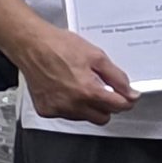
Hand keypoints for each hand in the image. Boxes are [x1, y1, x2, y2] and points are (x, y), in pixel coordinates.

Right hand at [12, 17, 136, 125]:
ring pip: (85, 117)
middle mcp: (73, 105)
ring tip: (79, 84)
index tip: (126, 96)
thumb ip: (117, 77)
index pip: (118, 107)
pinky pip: (66, 115)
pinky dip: (70, 105)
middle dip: (107, 105)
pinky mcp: (46, 110)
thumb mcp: (96, 56)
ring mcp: (58, 109)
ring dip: (88, 106)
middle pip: (103, 117)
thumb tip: (130, 93)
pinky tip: (65, 88)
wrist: (31, 45)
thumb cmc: (59, 46)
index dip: (126, 99)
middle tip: (101, 88)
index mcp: (88, 91)